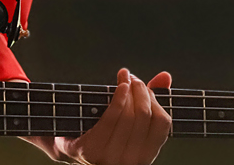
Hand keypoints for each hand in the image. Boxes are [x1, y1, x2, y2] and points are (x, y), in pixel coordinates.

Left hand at [57, 68, 171, 164]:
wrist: (69, 148)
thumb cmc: (103, 131)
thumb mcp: (128, 120)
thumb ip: (149, 100)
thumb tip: (165, 76)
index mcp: (143, 157)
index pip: (162, 124)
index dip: (156, 100)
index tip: (147, 87)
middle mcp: (129, 162)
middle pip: (144, 115)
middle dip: (141, 90)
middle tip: (133, 78)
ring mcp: (109, 158)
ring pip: (129, 116)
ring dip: (129, 90)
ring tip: (125, 77)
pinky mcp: (90, 150)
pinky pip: (111, 119)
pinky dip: (118, 98)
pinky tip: (120, 86)